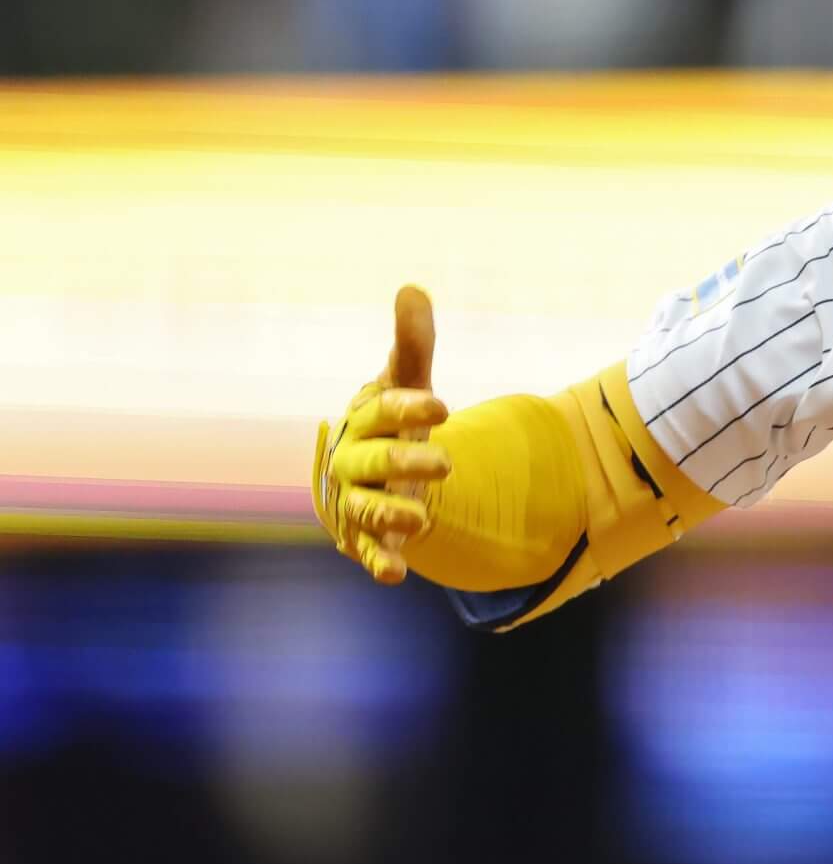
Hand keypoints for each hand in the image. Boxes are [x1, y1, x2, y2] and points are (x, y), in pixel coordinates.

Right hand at [311, 286, 450, 582]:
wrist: (375, 470)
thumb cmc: (392, 419)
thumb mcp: (408, 382)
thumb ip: (413, 343)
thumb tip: (412, 288)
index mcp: (364, 418)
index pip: (381, 411)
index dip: (407, 408)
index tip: (444, 407)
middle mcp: (353, 460)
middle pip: (373, 463)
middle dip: (403, 464)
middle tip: (447, 463)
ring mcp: (358, 499)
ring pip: (366, 509)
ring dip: (389, 515)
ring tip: (419, 521)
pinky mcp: (367, 535)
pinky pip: (368, 551)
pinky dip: (378, 562)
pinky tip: (395, 575)